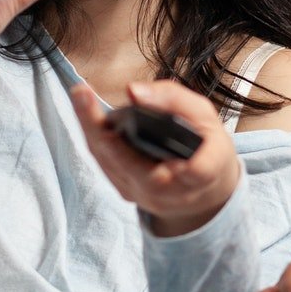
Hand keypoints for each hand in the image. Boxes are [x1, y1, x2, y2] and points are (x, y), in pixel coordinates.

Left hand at [72, 78, 240, 235]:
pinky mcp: (130, 196)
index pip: (163, 165)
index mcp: (199, 174)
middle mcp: (169, 193)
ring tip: (81, 98)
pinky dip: (97, 142)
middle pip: (123, 163)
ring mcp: (146, 199)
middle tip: (81, 94)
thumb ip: (173, 99)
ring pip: (110, 165)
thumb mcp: (205, 116)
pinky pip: (108, 168)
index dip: (134, 147)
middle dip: (96, 127)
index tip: (109, 118)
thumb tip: (133, 92)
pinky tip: (88, 118)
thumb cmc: (208, 147)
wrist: (210, 187)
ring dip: (90, 132)